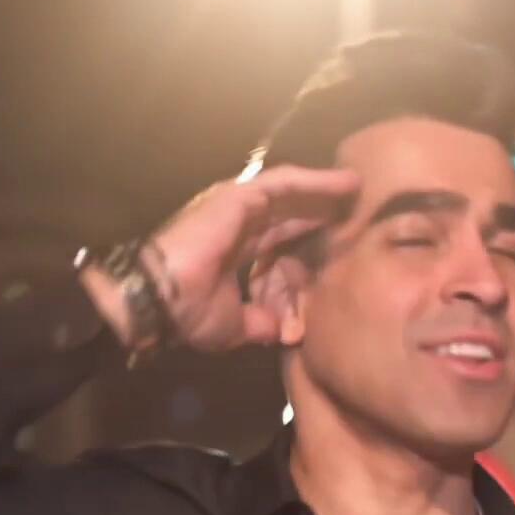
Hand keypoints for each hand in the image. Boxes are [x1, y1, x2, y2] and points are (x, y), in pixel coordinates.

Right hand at [126, 165, 359, 353]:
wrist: (159, 299)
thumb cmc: (188, 313)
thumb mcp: (234, 326)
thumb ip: (259, 322)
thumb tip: (282, 332)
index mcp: (234, 248)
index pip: (278, 237)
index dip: (306, 234)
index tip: (337, 238)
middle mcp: (236, 222)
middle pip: (289, 210)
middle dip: (320, 207)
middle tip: (355, 205)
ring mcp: (237, 205)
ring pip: (290, 191)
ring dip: (324, 189)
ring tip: (355, 185)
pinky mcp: (240, 196)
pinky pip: (285, 184)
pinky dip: (315, 182)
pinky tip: (342, 183)